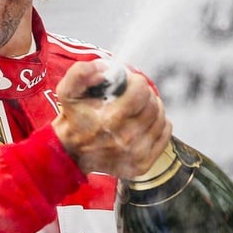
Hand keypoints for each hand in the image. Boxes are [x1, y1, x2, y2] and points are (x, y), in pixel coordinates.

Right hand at [51, 60, 172, 177]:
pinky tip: (146, 120)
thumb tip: (104, 68)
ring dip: (153, 107)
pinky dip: (159, 124)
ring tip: (139, 106)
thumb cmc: (73, 119)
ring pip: (160, 118)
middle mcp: (125, 139)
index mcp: (109, 119)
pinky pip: (165, 134)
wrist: (70, 152)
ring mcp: (136, 153)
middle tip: (134, 93)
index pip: (141, 91)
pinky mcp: (142, 164)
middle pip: (153, 105)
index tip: (128, 82)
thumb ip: (80, 72)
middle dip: (145, 93)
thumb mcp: (68, 91)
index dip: (135, 81)